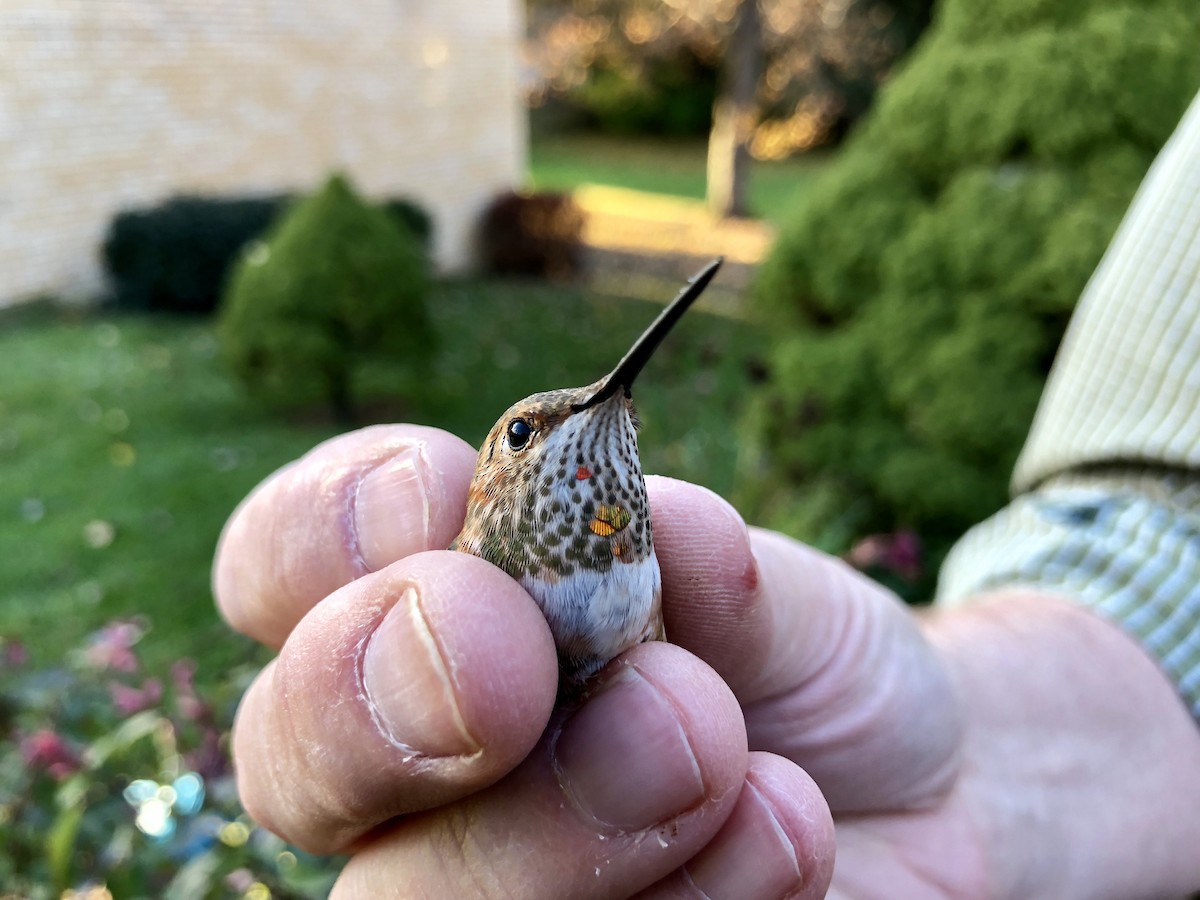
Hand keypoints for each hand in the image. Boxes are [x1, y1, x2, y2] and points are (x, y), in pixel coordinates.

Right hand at [214, 426, 1199, 897]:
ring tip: (712, 743)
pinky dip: (692, 894)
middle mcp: (412, 764)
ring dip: (557, 819)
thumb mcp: (751, 583)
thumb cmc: (788, 658)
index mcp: (423, 614)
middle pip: (289, 756)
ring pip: (406, 897)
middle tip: (511, 665)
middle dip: (378, 696)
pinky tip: (784, 831)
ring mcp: (481, 883)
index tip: (431, 491)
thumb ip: (684, 558)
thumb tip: (660, 524)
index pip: (287, 565)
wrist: (915, 785)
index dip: (322, 530)